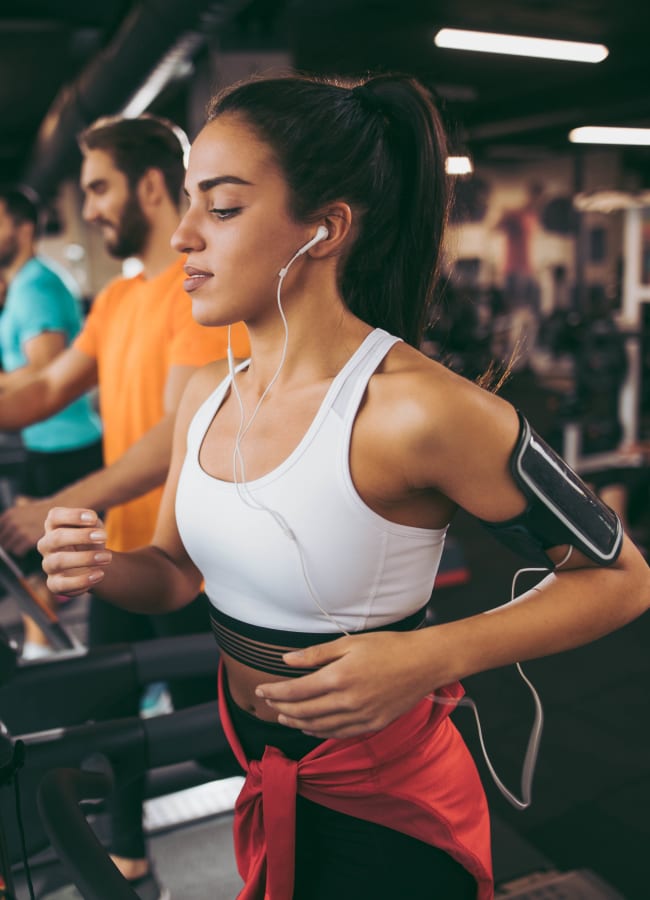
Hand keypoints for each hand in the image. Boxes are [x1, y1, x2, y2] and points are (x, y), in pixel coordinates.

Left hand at [0, 496, 50, 554]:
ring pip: (9, 547)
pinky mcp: (29, 540)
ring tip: (24, 544)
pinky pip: (18, 551)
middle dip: (8, 542)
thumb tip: (3, 535)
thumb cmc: (41, 512)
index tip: (7, 539)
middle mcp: (13, 522)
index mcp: (9, 514)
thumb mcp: (23, 509)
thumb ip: (10, 519)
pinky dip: (22, 551)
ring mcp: (21, 531)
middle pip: (1, 540)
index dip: (2, 536)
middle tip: (18, 542)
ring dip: (16, 547)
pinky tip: (28, 546)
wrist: (60, 513)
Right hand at [38, 507, 111, 596]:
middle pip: (57, 537)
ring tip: (107, 557)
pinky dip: (82, 580)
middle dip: (82, 536)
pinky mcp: (54, 584)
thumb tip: (92, 521)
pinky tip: (99, 574)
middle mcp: (46, 545)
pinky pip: (63, 584)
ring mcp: (48, 565)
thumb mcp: (94, 528)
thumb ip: (92, 523)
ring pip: (60, 561)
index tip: (93, 517)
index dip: (72, 515)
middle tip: (104, 536)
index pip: (55, 516)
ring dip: (86, 558)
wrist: (92, 565)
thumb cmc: (90, 540)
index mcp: (53, 526)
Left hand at [255, 630, 435, 739]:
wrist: (424, 662)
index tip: (261, 691)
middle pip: (304, 711)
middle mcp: (347, 701)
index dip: (275, 692)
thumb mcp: (350, 642)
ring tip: (283, 717)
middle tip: (268, 704)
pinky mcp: (373, 724)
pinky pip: (339, 733)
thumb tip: (287, 660)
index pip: (296, 691)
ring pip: (319, 726)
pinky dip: (320, 732)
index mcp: (339, 677)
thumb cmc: (388, 647)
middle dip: (281, 708)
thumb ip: (316, 654)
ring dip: (297, 723)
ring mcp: (361, 716)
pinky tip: (310, 728)